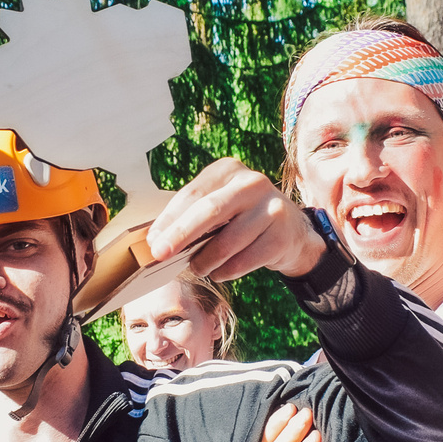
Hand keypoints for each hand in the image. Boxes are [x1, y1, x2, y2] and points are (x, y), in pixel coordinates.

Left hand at [145, 158, 326, 280]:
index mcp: (228, 170)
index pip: (192, 194)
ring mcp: (271, 208)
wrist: (291, 231)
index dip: (169, 220)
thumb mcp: (219, 206)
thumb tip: (157, 241)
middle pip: (210, 211)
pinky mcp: (281, 235)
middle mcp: (252, 183)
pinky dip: (226, 271)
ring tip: (198, 268)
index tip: (152, 242)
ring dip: (205, 261)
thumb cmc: (241, 219)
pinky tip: (220, 271)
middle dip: (180, 235)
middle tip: (160, 255)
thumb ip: (191, 216)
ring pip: (227, 242)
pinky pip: (244, 261)